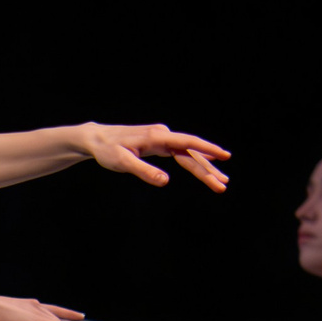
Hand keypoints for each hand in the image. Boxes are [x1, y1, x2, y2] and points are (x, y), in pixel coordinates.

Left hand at [78, 124, 230, 192]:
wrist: (96, 138)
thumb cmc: (107, 150)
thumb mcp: (123, 162)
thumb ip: (144, 171)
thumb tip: (165, 181)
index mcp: (157, 137)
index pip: (188, 143)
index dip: (207, 150)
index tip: (224, 156)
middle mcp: (163, 134)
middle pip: (191, 153)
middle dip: (208, 170)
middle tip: (223, 186)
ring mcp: (162, 138)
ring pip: (188, 154)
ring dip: (204, 168)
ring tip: (221, 181)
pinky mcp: (159, 143)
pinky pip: (181, 153)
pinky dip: (194, 161)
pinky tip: (206, 165)